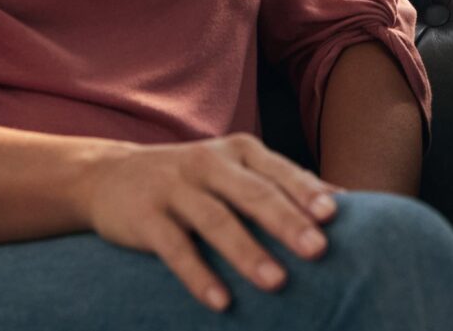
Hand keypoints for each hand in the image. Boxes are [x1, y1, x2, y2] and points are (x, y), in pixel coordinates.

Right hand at [81, 133, 341, 311]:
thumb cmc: (190, 178)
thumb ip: (281, 181)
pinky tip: (221, 301)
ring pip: (216, 221)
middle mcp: (208, 163)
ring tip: (277, 282)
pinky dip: (199, 275)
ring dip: (248, 253)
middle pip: (254, 194)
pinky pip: (175, 249)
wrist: (107, 174)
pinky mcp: (145, 216)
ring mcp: (174, 188)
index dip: (306, 192)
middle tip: (318, 250)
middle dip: (287, 222)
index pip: (278, 171)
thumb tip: (345, 198)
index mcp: (238, 150)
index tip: (336, 216)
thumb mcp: (234, 168)